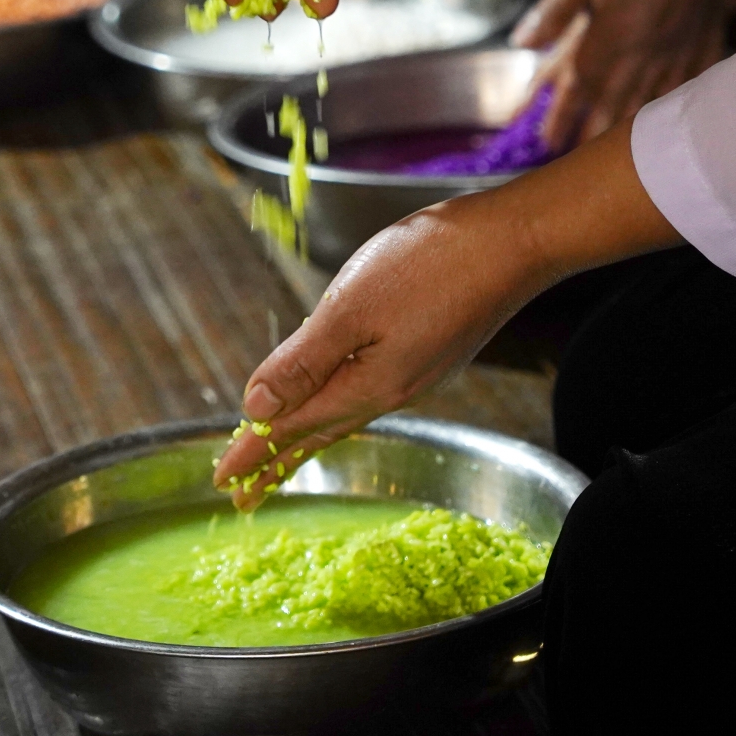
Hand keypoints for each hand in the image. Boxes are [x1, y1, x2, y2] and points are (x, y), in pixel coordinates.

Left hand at [214, 124, 679, 506]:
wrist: (513, 242)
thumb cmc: (431, 264)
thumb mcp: (352, 310)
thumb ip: (304, 362)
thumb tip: (255, 411)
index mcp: (367, 385)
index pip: (295, 427)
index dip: (254, 452)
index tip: (222, 481)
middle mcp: (390, 389)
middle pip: (320, 431)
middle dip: (278, 460)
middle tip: (245, 492)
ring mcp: (413, 372)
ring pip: (343, 414)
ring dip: (307, 437)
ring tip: (282, 456)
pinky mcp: (427, 350)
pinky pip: (366, 392)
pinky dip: (336, 406)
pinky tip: (337, 399)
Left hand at [513, 0, 735, 146]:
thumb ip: (555, 10)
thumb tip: (523, 41)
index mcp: (612, 36)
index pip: (580, 86)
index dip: (560, 114)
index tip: (545, 140)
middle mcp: (648, 51)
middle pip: (615, 103)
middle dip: (591, 134)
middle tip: (573, 156)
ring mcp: (682, 46)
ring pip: (653, 101)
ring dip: (630, 129)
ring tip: (615, 152)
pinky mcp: (707, 34)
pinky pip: (693, 82)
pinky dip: (679, 104)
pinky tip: (674, 114)